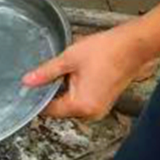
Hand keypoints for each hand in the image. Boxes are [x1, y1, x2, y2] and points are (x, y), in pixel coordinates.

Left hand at [22, 22, 151, 120]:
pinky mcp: (104, 101)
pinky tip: (76, 72)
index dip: (38, 98)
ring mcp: (99, 109)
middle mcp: (91, 113)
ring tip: (66, 69)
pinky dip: (76, 88)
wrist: (131, 46)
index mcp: (81, 106)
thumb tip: (28, 81)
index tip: (28, 88)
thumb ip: (46, 72)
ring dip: (65, 89)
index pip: (50, 110)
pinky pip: (83, 99)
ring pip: (72, 103)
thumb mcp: (69, 59)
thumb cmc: (104, 51)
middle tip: (45, 73)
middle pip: (61, 108)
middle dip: (53, 92)